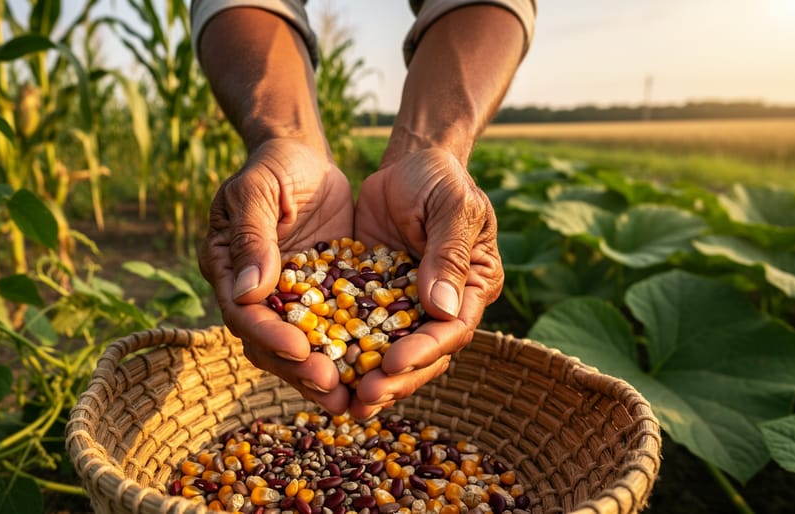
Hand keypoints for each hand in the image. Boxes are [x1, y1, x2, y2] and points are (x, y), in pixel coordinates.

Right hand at [199, 138, 354, 413]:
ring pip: (298, 347)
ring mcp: (286, 298)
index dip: (270, 335)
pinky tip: (373, 371)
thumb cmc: (274, 164)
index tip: (301, 350)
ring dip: (322, 374)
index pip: (243, 312)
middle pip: (268, 343)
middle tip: (332, 387)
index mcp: (227, 267)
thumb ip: (253, 234)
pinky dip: (347, 352)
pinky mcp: (318, 296)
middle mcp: (251, 292)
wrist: (302, 156)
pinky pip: (330, 330)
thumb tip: (250, 290)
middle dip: (299, 368)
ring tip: (351, 398)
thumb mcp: (258, 189)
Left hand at [351, 148, 503, 418]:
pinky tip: (321, 366)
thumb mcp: (450, 205)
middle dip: (395, 379)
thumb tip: (440, 310)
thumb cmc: (439, 177)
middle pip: (424, 355)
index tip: (392, 364)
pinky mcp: (376, 298)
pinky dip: (345, 350)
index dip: (424, 352)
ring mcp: (409, 305)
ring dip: (370, 378)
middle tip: (364, 398)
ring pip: (392, 351)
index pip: (453, 330)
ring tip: (345, 401)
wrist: (408, 162)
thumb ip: (446, 253)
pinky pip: (361, 330)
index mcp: (473, 285)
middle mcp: (445, 305)